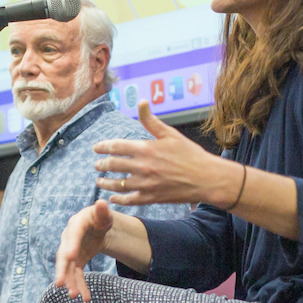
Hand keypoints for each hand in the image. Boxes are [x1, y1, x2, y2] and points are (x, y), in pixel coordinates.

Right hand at [55, 200, 115, 300]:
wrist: (97, 227)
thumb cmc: (99, 218)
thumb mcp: (103, 214)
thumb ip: (103, 211)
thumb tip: (102, 203)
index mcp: (76, 224)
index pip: (73, 235)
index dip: (71, 245)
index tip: (71, 256)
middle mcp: (69, 239)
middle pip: (63, 256)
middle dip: (62, 270)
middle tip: (60, 283)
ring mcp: (70, 251)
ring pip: (68, 269)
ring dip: (70, 282)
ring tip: (74, 296)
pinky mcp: (75, 261)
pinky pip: (76, 275)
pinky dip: (79, 285)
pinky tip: (85, 297)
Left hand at [93, 102, 237, 206]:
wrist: (207, 178)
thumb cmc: (190, 154)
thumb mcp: (170, 134)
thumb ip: (151, 121)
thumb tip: (141, 101)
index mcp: (146, 149)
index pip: (116, 146)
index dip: (103, 147)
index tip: (95, 148)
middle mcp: (143, 167)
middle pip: (113, 165)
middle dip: (102, 165)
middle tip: (97, 165)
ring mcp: (146, 184)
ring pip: (118, 184)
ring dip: (105, 182)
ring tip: (99, 180)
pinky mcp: (151, 198)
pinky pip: (130, 200)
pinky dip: (119, 199)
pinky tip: (114, 197)